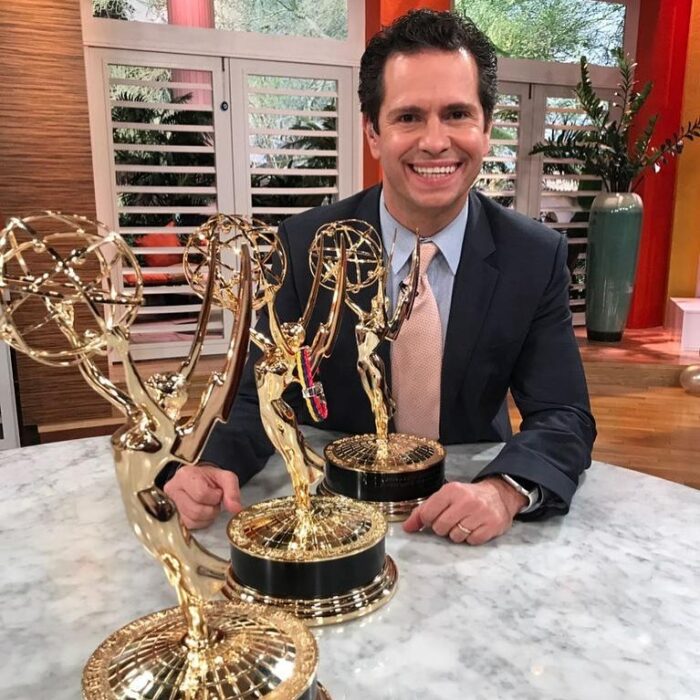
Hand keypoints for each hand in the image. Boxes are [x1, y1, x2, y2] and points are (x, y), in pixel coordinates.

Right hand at [164, 464, 241, 529]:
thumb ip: (232, 491)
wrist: (199, 479)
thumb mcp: (225, 478)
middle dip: (211, 508)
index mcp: (185, 476)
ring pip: (193, 520)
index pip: (201, 494)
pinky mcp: (173, 516)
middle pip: (196, 510)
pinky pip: (190, 525)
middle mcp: (173, 489)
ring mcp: (171, 504)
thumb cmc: (210, 478)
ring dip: (207, 516)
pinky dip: (201, 521)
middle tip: (214, 501)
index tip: (217, 492)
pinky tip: (202, 511)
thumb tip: (236, 509)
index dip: (214, 497)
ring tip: (208, 505)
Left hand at [403, 478, 526, 544]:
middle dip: (442, 528)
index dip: (426, 520)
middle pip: (440, 527)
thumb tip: (407, 527)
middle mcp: (466, 500)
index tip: (430, 520)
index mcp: (451, 490)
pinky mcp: (492, 525)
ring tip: (464, 523)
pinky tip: (474, 527)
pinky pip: (472, 541)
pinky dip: (471, 538)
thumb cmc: (468, 497)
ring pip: (456, 537)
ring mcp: (480, 513)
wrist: (499, 495)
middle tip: (451, 521)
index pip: (428, 513)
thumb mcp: (446, 496)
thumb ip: (425, 510)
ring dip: (457, 534)